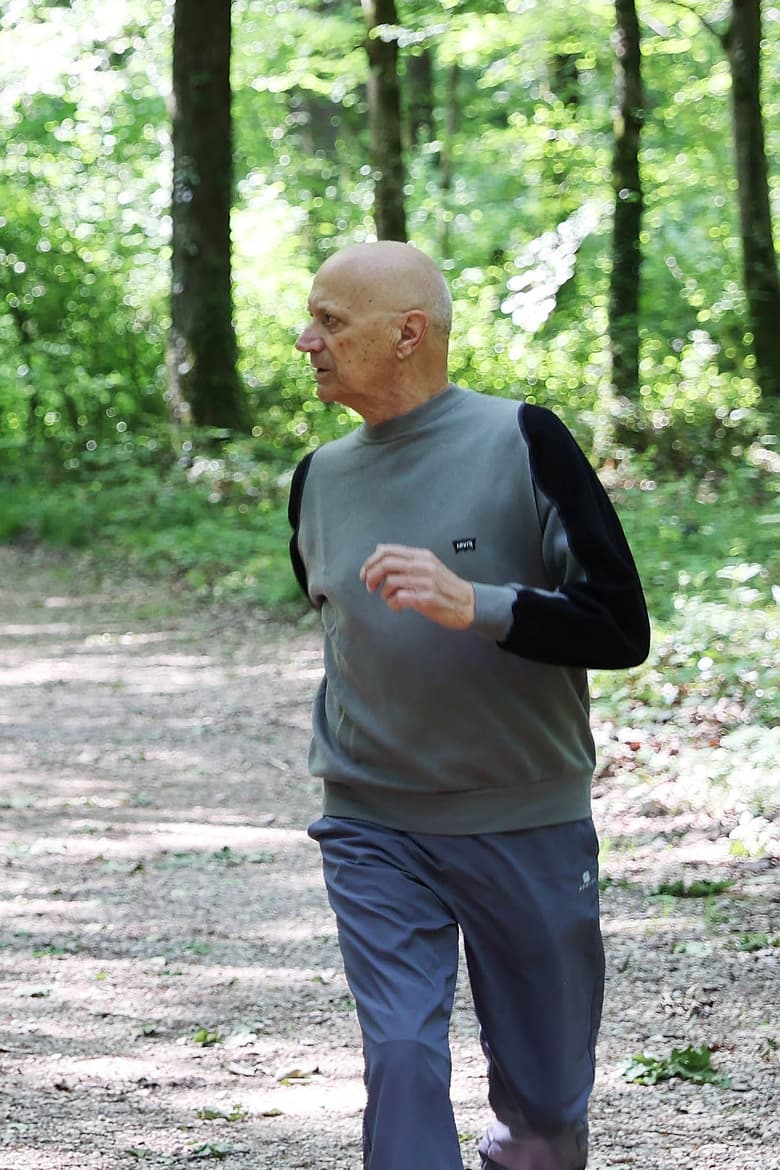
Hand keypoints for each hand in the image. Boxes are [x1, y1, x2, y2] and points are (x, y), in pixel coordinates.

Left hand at [359, 544, 474, 629]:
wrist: (467, 603)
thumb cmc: (444, 586)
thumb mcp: (427, 565)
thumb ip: (405, 557)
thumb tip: (379, 548)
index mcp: (421, 555)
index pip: (388, 551)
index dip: (370, 562)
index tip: (365, 573)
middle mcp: (423, 565)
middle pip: (386, 564)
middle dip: (371, 576)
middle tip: (370, 587)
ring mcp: (425, 582)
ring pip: (391, 582)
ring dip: (384, 593)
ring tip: (389, 599)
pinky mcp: (426, 598)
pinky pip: (399, 598)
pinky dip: (393, 604)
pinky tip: (397, 607)